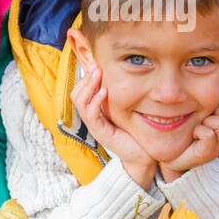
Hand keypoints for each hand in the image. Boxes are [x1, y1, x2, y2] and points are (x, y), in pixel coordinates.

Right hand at [70, 64, 154, 187]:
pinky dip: (95, 101)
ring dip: (88, 86)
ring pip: (80, 103)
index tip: (95, 62)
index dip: (85, 77)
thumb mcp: (127, 109)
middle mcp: (92, 118)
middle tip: (95, 65)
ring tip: (97, 73)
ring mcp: (95, 126)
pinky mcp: (101, 133)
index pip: (80, 91)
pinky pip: (92, 115)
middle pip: (76, 95)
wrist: (142, 156)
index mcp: (95, 111)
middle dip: (85, 78)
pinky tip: (104, 91)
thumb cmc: (135, 132)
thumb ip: (122, 95)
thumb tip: (125, 74)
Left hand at [158, 99, 218, 181]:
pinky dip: (199, 131)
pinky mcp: (207, 154)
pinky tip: (193, 135)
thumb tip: (216, 78)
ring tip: (199, 126)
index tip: (212, 111)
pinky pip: (209, 135)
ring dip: (208, 121)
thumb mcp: (203, 108)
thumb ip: (212, 98)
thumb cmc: (187, 126)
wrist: (170, 151)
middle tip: (205, 119)